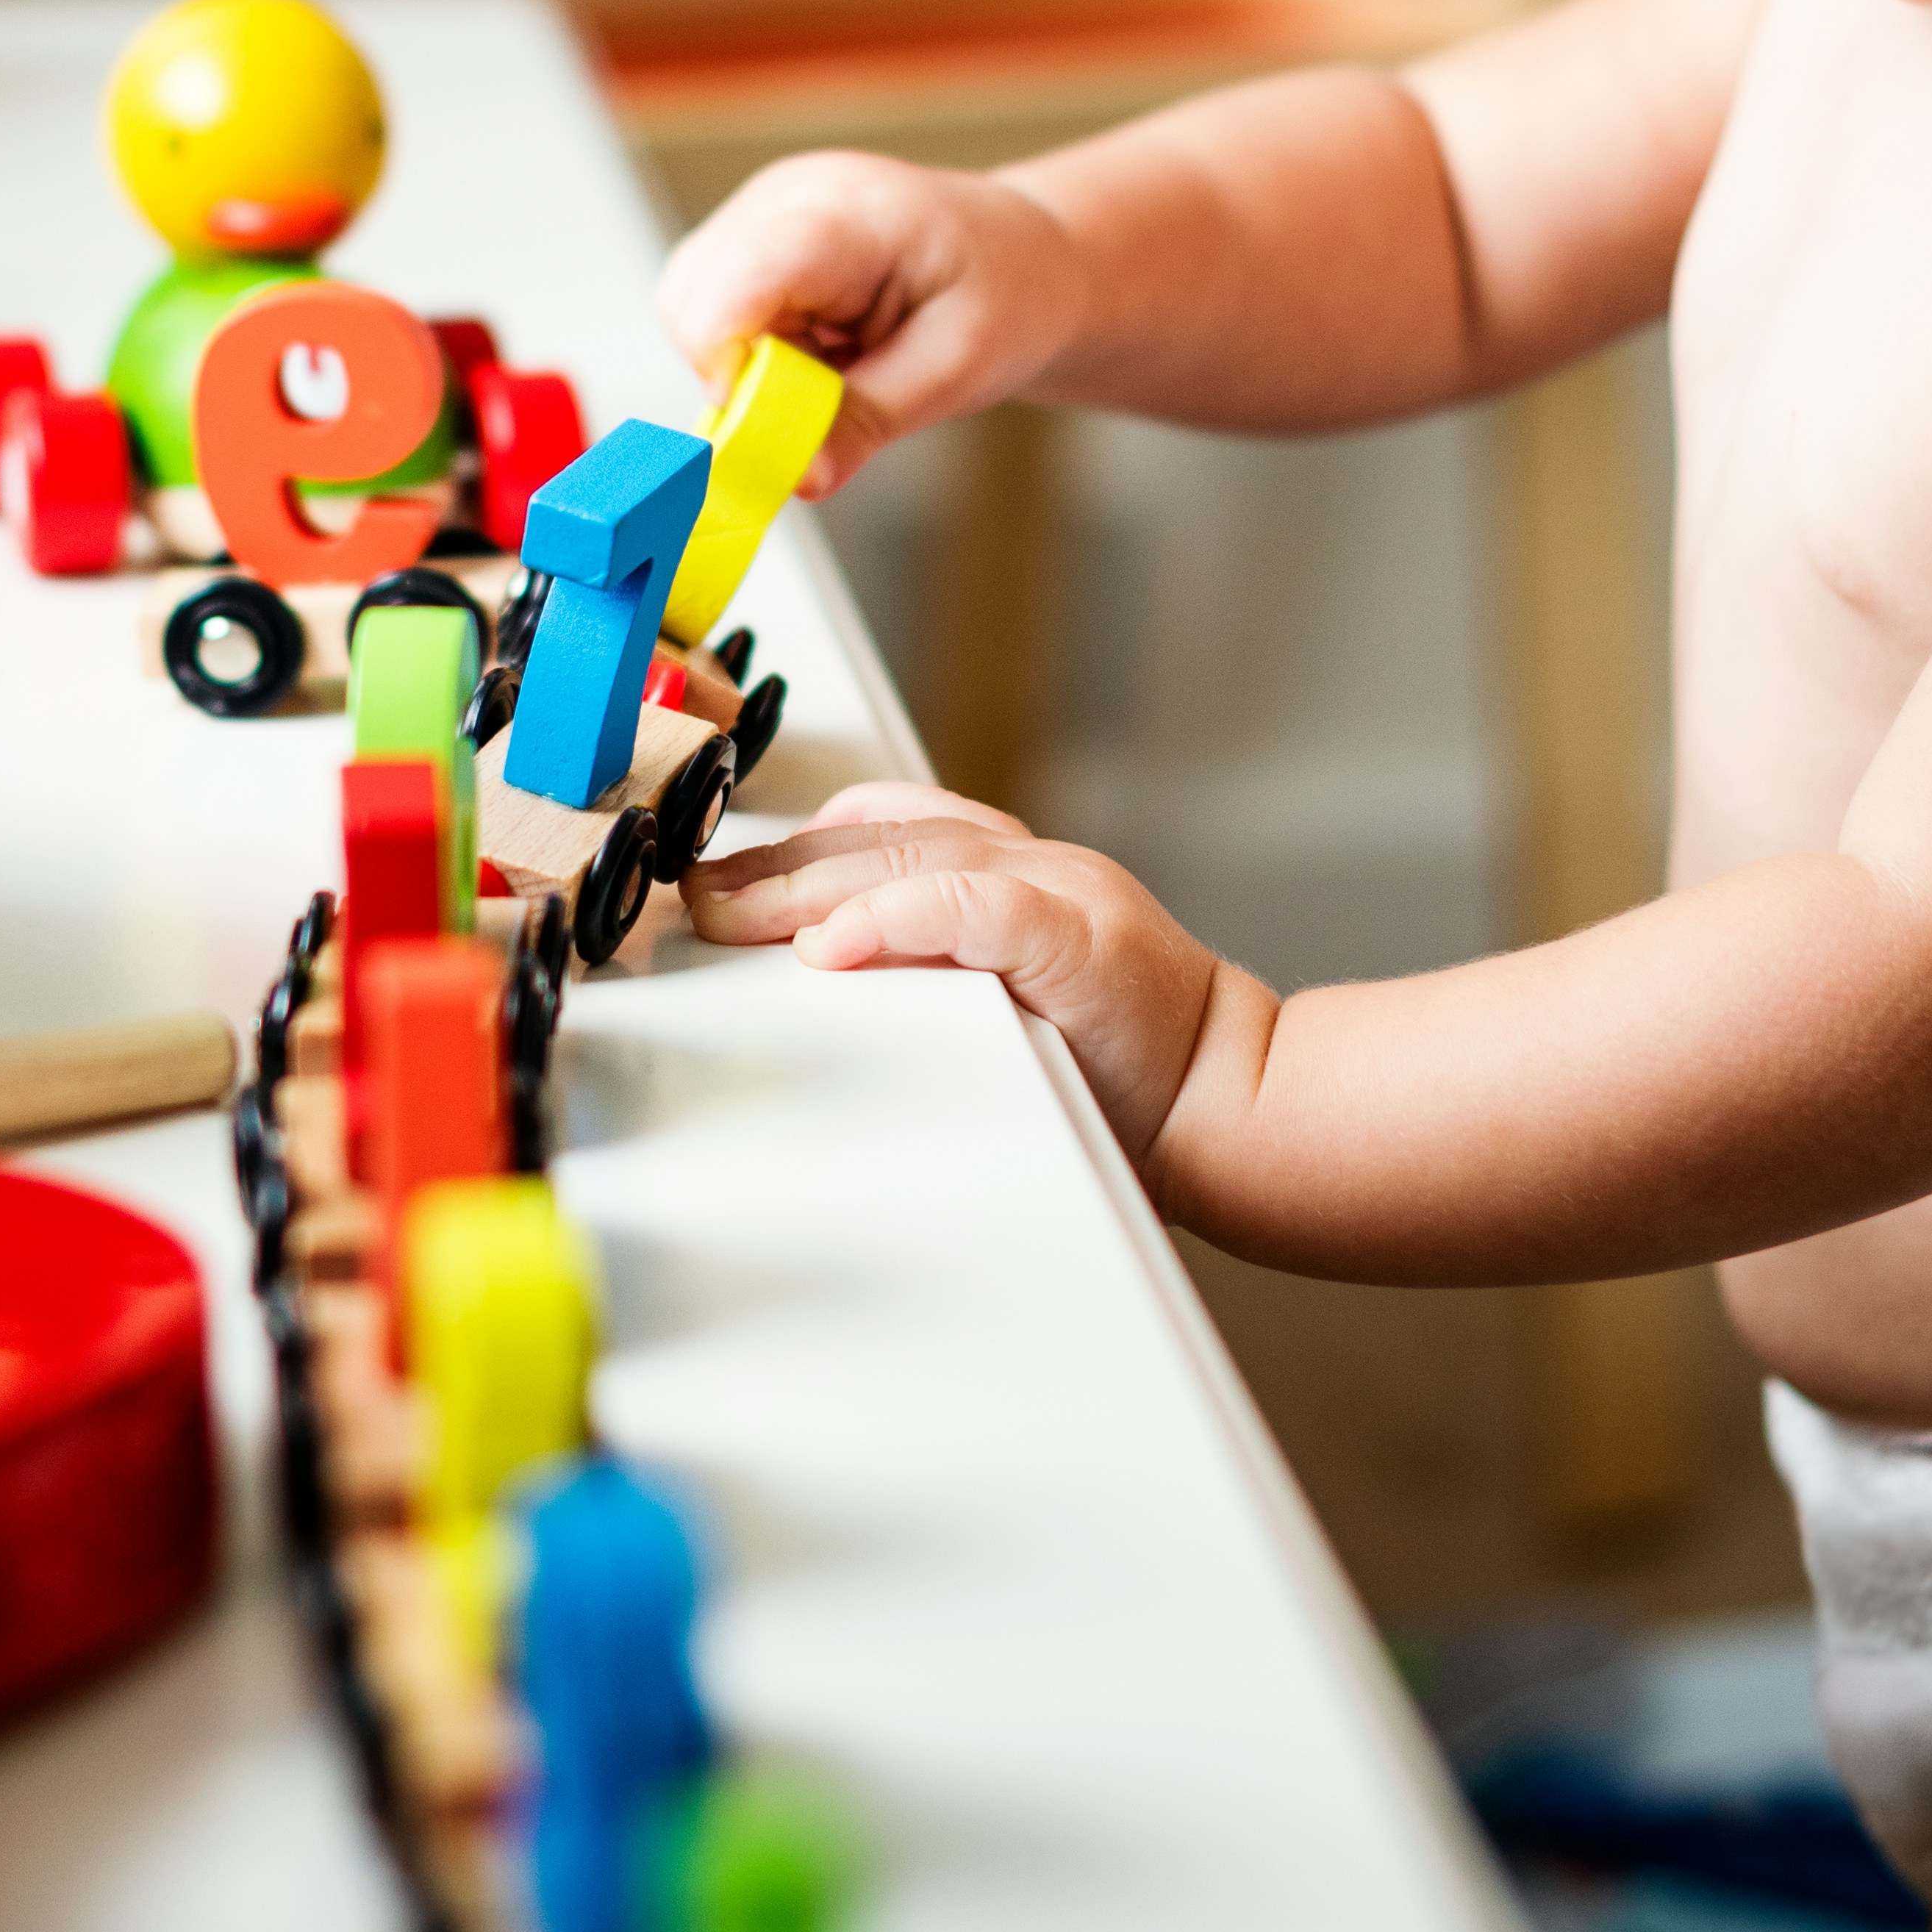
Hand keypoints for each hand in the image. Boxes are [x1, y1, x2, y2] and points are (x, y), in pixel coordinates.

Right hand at [657, 153, 1080, 494]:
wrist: (1021, 257)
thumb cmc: (1003, 293)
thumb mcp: (956, 372)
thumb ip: (867, 423)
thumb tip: (795, 478)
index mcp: (849, 215)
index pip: (738, 281)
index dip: (730, 367)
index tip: (769, 429)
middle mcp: (787, 196)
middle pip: (692, 299)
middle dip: (737, 377)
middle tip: (822, 401)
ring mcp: (762, 210)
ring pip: (688, 308)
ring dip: (743, 365)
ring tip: (832, 364)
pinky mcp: (750, 237)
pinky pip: (708, 309)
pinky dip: (748, 352)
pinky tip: (815, 347)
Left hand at [684, 783, 1269, 1177]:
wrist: (1238, 1105)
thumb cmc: (1130, 1070)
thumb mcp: (1018, 1003)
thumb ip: (943, 970)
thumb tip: (827, 975)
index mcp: (1019, 874)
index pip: (888, 827)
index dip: (795, 847)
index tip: (719, 878)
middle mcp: (1036, 865)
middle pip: (879, 840)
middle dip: (772, 870)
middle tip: (693, 900)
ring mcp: (1062, 892)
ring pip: (913, 860)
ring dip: (804, 888)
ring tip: (725, 915)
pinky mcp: (1081, 939)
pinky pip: (975, 908)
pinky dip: (897, 918)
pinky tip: (831, 944)